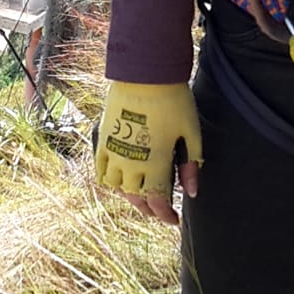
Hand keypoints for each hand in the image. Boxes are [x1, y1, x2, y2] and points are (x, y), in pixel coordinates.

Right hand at [94, 81, 202, 225]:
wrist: (145, 73)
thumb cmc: (174, 100)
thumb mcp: (191, 132)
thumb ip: (192, 164)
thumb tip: (192, 192)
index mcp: (155, 162)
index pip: (157, 201)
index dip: (165, 215)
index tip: (174, 219)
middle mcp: (131, 162)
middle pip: (137, 198)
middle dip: (150, 209)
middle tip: (160, 210)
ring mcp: (114, 151)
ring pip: (117, 187)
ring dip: (130, 196)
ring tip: (141, 195)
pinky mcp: (103, 139)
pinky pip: (101, 170)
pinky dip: (110, 180)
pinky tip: (120, 180)